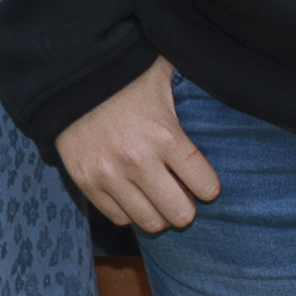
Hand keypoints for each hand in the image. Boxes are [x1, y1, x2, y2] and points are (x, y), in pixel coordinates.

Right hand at [53, 64, 218, 235]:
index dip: (208, 186)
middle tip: (181, 194)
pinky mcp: (85, 181)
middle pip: (180, 214)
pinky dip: (129, 210)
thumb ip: (194, 81)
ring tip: (157, 197)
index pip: (205, 186)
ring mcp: (109, 174)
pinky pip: (118, 217)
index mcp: (165, 135)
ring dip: (159, 213)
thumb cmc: (124, 74)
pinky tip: (132, 193)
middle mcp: (138, 160)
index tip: (202, 181)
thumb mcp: (165, 73)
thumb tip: (227, 76)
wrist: (68, 75)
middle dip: (185, 206)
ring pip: (150, 222)